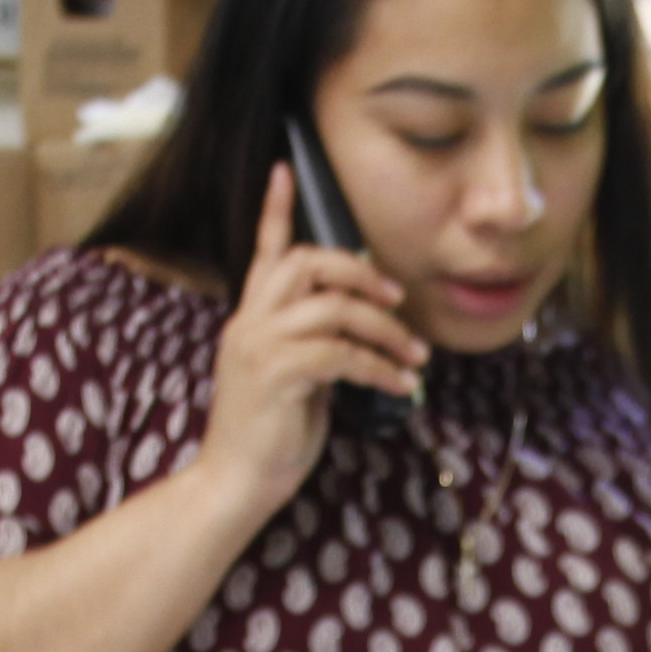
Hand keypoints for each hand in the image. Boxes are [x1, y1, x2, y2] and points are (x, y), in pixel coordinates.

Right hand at [198, 163, 428, 529]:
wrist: (236, 483)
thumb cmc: (270, 435)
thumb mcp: (295, 379)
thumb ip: (315, 343)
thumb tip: (359, 327)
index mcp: (252, 318)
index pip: (264, 251)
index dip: (277, 209)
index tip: (285, 168)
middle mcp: (250, 323)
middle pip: (307, 263)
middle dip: (361, 272)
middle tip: (397, 297)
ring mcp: (259, 347)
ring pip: (333, 308)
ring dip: (384, 328)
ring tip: (414, 354)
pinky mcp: (276, 376)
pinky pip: (341, 354)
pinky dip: (380, 366)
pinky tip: (401, 384)